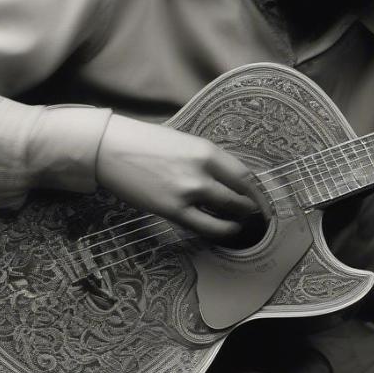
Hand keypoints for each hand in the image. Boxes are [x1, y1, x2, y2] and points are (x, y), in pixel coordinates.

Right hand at [94, 115, 261, 242]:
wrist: (110, 148)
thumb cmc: (146, 143)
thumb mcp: (185, 142)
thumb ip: (208, 160)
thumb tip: (229, 180)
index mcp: (207, 151)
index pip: (245, 175)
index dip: (258, 192)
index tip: (263, 199)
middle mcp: (202, 171)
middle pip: (241, 196)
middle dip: (253, 208)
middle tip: (257, 215)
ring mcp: (188, 192)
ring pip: (228, 212)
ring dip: (239, 220)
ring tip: (241, 223)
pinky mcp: (172, 210)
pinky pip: (205, 226)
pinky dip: (219, 229)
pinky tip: (224, 229)